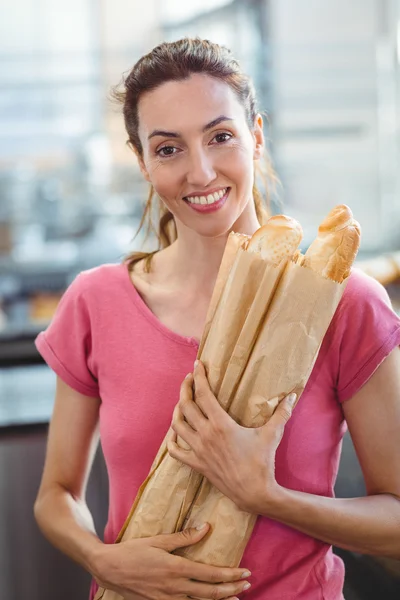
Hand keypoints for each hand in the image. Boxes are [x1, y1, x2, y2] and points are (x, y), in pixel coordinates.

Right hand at [93, 524, 250, 598]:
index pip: (210, 574)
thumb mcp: (158, 541)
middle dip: (231, 589)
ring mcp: (166, 599)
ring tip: (235, 599)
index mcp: (176, 568)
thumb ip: (183, 537)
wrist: (108, 569)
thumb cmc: (133, 551)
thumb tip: (205, 527)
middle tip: (247, 586)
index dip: (230, 574)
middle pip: (209, 593)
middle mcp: (174, 587)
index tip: (245, 572)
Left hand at [168, 361, 296, 513]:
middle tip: (189, 379)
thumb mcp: (272, 435)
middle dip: (185, 388)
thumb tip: (292, 396)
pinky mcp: (197, 464)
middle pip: (185, 405)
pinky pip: (176, 452)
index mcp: (221, 424)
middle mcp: (205, 435)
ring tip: (182, 401)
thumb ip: (281, 413)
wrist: (254, 493)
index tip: (197, 365)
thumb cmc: (262, 463)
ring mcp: (198, 450)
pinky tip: (175, 434)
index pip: (203, 394)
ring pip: (177, 425)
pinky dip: (172, 440)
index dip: (198, 377)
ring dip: (177, 410)